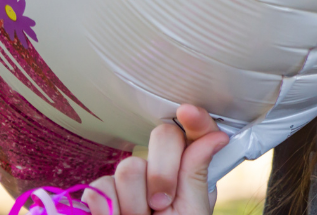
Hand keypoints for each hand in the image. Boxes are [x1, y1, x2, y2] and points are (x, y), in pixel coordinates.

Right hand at [84, 104, 229, 214]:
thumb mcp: (192, 211)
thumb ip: (197, 174)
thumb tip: (217, 136)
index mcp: (190, 170)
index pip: (195, 132)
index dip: (195, 119)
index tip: (188, 112)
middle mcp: (162, 167)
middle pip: (161, 137)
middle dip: (163, 171)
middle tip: (162, 203)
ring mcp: (130, 179)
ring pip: (129, 166)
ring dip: (136, 203)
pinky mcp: (100, 194)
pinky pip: (100, 187)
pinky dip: (110, 211)